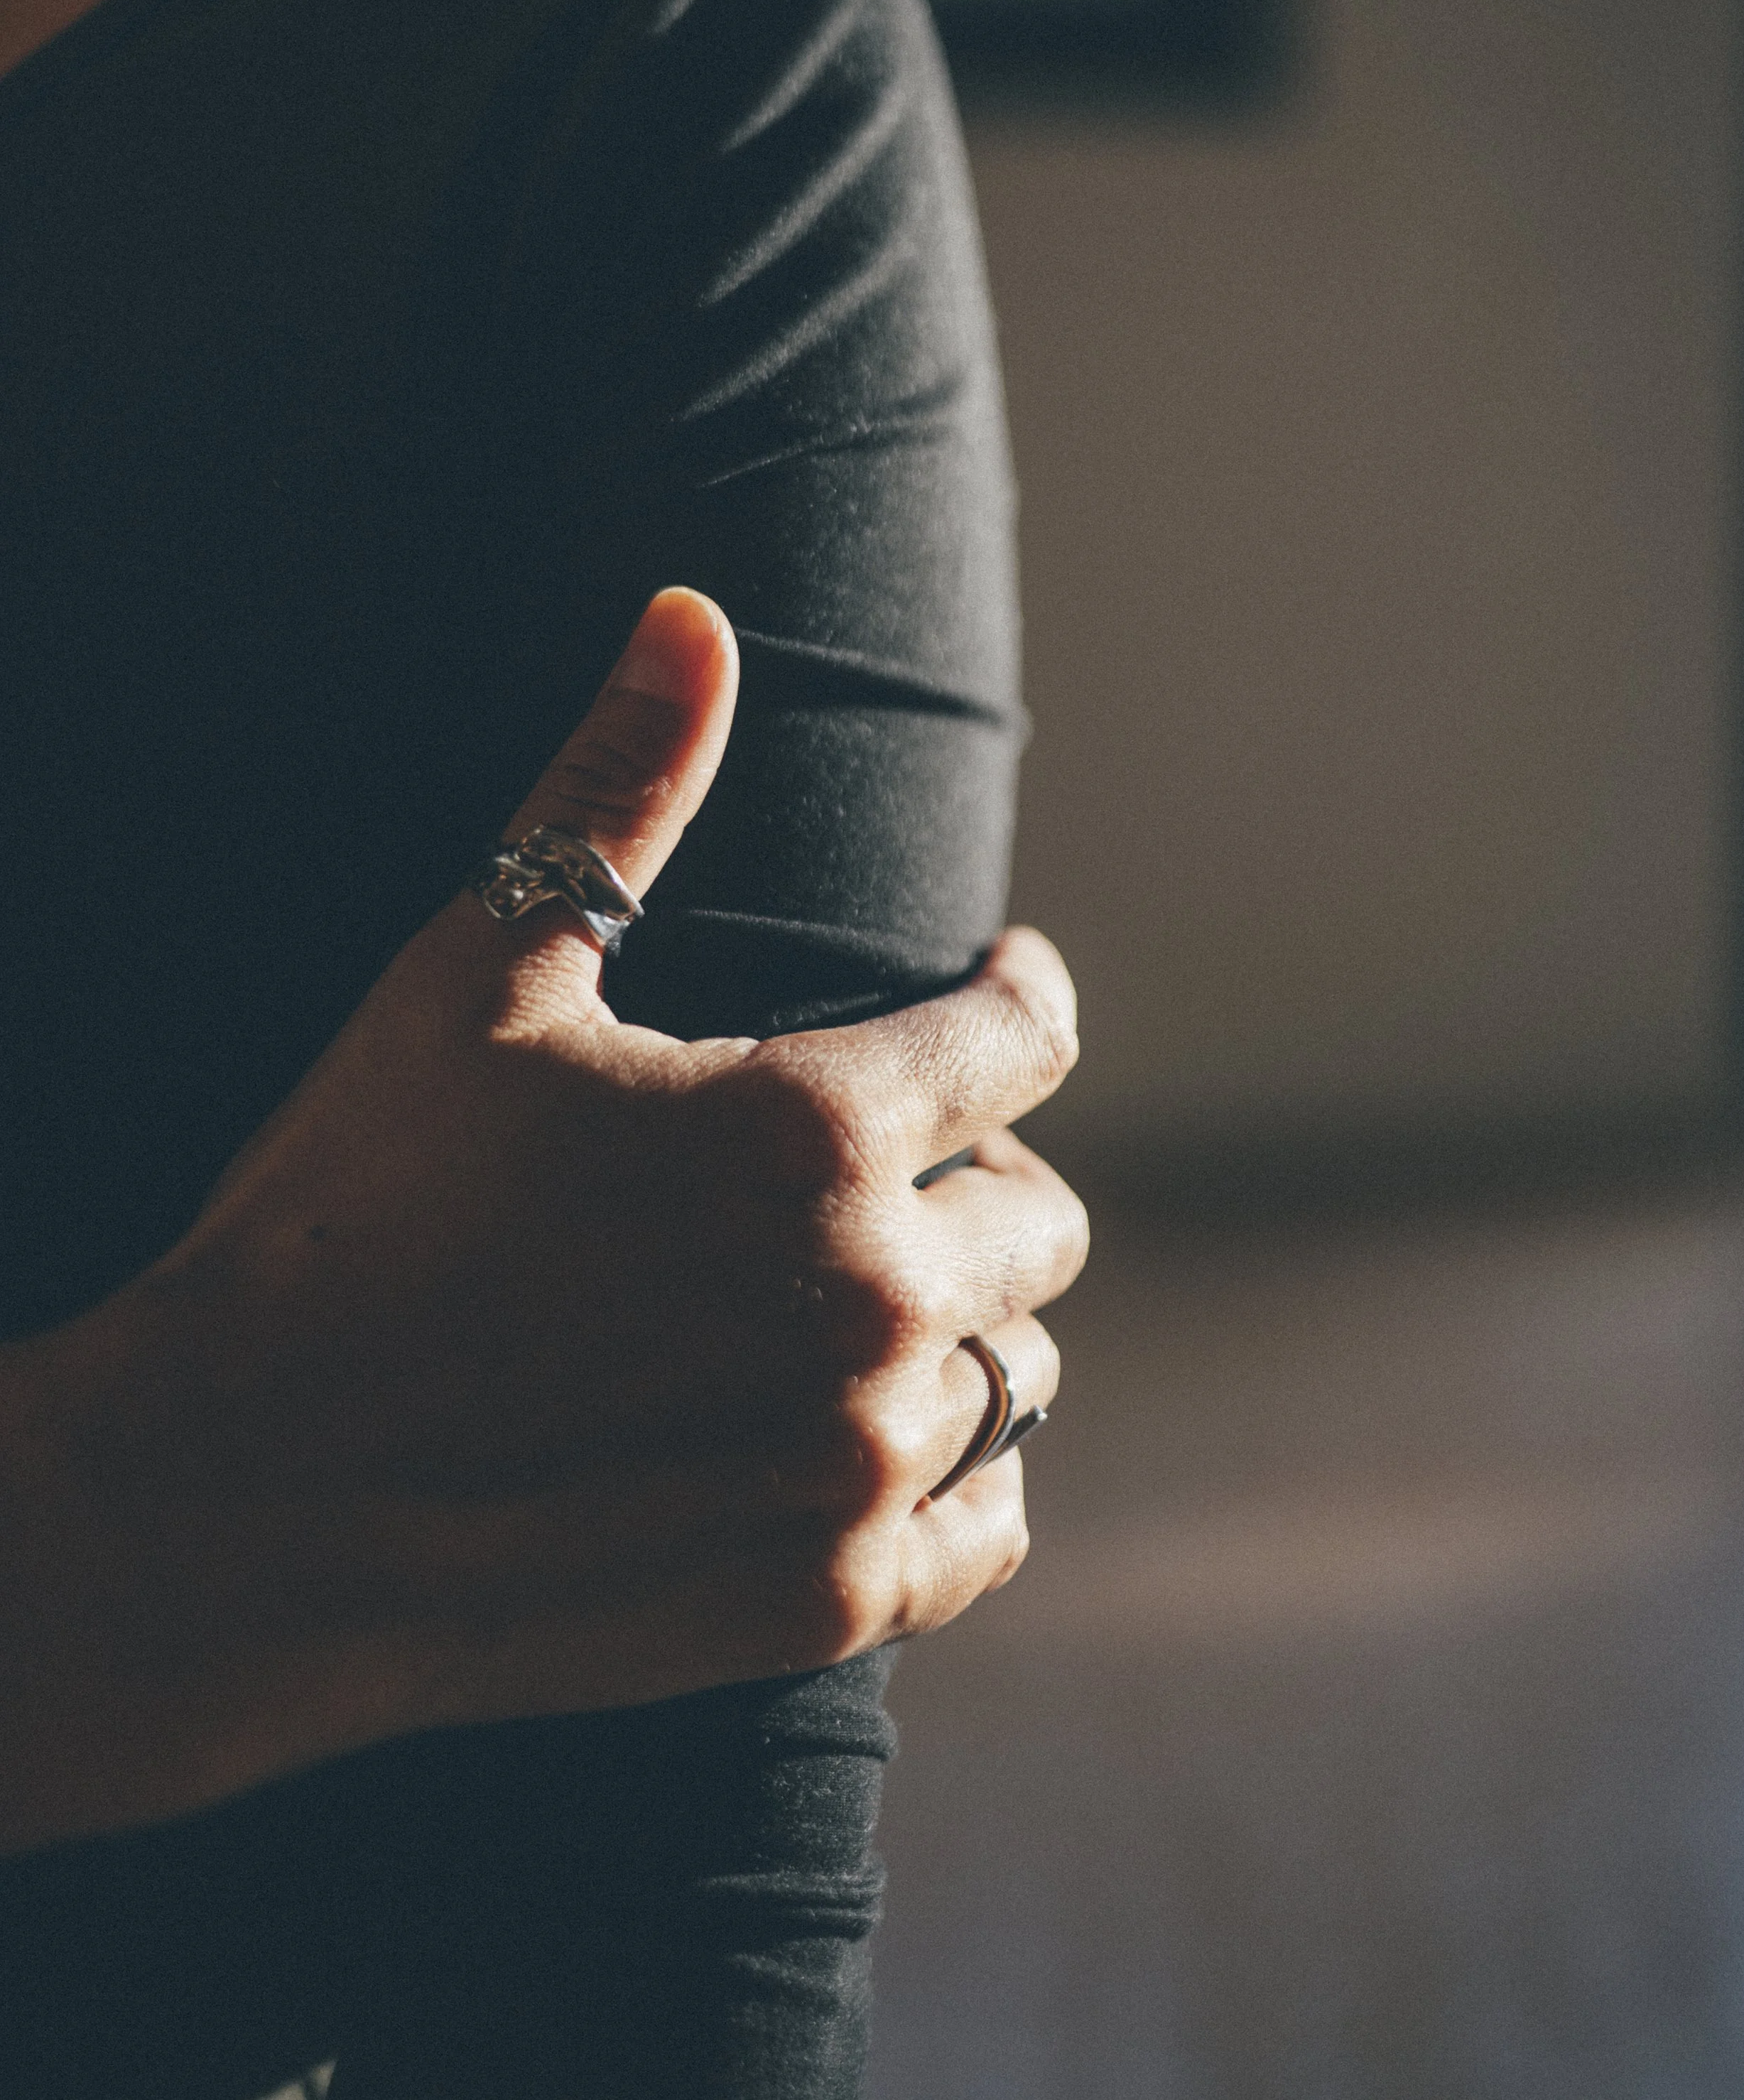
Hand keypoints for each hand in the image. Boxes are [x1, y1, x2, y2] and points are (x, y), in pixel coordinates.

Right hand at [1, 591, 1085, 1846]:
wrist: (243, 1492)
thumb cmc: (353, 1210)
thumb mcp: (479, 973)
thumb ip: (614, 789)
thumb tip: (690, 609)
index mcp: (811, 1127)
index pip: (1027, 1036)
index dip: (1021, 992)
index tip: (1003, 983)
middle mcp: (869, 1296)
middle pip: (1042, 1213)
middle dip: (979, 1169)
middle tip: (894, 1163)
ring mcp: (857, 1460)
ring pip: (1020, 1366)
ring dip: (966, 1320)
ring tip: (868, 1298)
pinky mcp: (826, 1593)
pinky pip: (991, 1523)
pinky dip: (958, 1476)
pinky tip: (872, 1437)